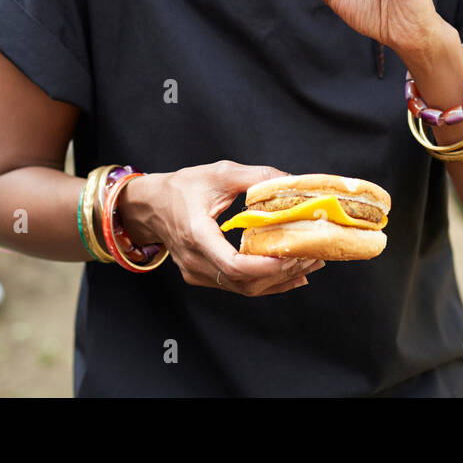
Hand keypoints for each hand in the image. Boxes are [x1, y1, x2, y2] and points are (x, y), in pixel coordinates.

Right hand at [118, 161, 324, 295]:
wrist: (150, 206)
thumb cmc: (181, 188)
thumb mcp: (218, 174)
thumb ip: (254, 177)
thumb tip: (290, 180)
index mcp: (196, 235)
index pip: (234, 265)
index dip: (266, 266)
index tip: (293, 255)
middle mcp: (196, 261)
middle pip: (245, 281)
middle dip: (282, 271)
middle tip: (312, 254)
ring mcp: (198, 273)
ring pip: (244, 289)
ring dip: (279, 279)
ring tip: (308, 263)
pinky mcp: (203, 277)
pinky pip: (238, 286)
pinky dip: (266, 281)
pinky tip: (291, 274)